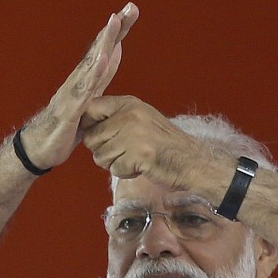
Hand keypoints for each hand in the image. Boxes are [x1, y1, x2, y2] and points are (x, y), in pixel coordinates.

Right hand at [19, 3, 138, 169]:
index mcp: (87, 78)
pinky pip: (84, 89)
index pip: (105, 50)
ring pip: (92, 63)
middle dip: (115, 28)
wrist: (40, 147)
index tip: (132, 11)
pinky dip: (94, 73)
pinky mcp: (70, 108)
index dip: (118, 31)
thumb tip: (113, 53)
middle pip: (99, 49)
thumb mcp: (90, 98)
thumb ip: (100, 76)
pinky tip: (103, 59)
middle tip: (130, 8)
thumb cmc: (66, 124)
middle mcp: (79, 79)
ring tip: (115, 23)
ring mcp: (73, 92)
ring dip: (104, 42)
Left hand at [81, 96, 219, 191]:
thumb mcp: (141, 120)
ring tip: (135, 160)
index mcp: (129, 103)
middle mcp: (130, 114)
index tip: (101, 138)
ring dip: (115, 164)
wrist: (193, 162)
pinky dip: (126, 173)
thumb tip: (84, 126)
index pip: (90, 109)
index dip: (89, 127)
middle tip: (123, 154)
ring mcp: (134, 134)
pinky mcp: (139, 154)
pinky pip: (115, 169)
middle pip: (91, 138)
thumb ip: (116, 119)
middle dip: (103, 152)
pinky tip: (142, 167)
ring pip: (100, 156)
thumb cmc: (165, 146)